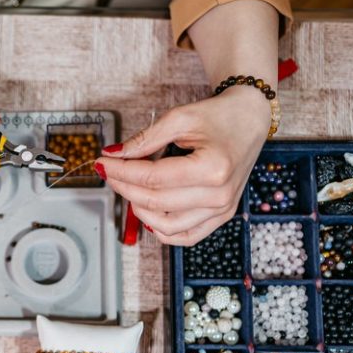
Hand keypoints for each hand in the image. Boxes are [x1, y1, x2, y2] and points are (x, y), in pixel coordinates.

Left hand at [96, 86, 270, 245]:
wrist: (249, 121)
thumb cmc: (219, 116)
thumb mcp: (180, 118)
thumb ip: (145, 139)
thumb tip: (113, 155)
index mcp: (213, 168)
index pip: (153, 178)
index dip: (121, 171)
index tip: (103, 163)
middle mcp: (220, 195)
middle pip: (156, 202)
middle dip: (124, 187)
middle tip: (110, 172)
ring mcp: (222, 210)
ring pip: (167, 225)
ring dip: (139, 209)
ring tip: (128, 187)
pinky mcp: (221, 217)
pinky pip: (185, 236)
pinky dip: (161, 230)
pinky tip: (147, 211)